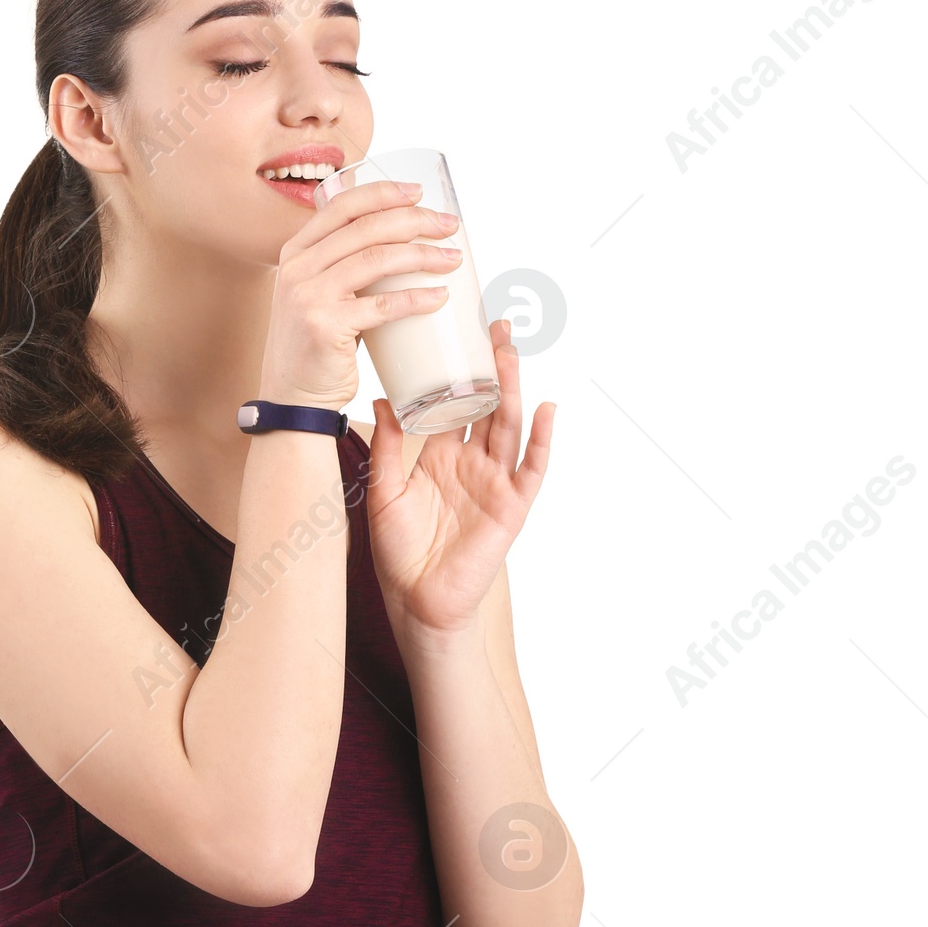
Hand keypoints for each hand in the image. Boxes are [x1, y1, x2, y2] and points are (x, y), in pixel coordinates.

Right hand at [257, 180, 464, 409]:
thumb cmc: (315, 346)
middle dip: (415, 220)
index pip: (342, 205)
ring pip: (377, 259)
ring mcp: (309, 296)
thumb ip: (339, 266)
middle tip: (448, 226)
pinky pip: (382, 305)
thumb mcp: (315, 294)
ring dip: (423, 255)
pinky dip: (417, 298)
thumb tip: (397, 241)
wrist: (291, 398)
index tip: (419, 194)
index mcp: (296, 251)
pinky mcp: (326, 328)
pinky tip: (440, 297)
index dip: (384, 193)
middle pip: (366, 227)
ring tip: (453, 259)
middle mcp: (297, 267)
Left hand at [360, 319, 554, 640]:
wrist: (417, 602)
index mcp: (441, 456)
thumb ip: (387, 447)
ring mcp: (495, 482)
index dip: (459, 371)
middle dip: (492, 366)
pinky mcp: (511, 505)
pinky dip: (540, 439)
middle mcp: (472, 463)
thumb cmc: (399, 552)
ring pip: (509, 425)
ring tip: (511, 351)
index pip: (455, 403)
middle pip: (488, 404)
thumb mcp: (384, 492)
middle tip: (494, 325)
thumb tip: (382, 396)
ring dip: (513, 388)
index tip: (457, 332)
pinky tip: (546, 409)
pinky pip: (531, 468)